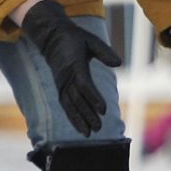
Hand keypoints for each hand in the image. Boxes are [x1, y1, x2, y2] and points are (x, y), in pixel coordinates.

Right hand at [20, 0, 122, 136]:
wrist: (52, 37)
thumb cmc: (75, 38)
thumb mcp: (91, 40)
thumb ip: (104, 52)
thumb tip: (118, 62)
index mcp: (75, 65)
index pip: (84, 85)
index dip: (94, 98)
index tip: (103, 110)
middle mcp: (66, 77)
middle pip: (77, 99)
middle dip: (87, 115)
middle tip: (98, 128)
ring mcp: (61, 83)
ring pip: (70, 105)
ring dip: (78, 120)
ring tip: (88, 133)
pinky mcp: (59, 87)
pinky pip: (65, 104)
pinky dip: (71, 116)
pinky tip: (79, 126)